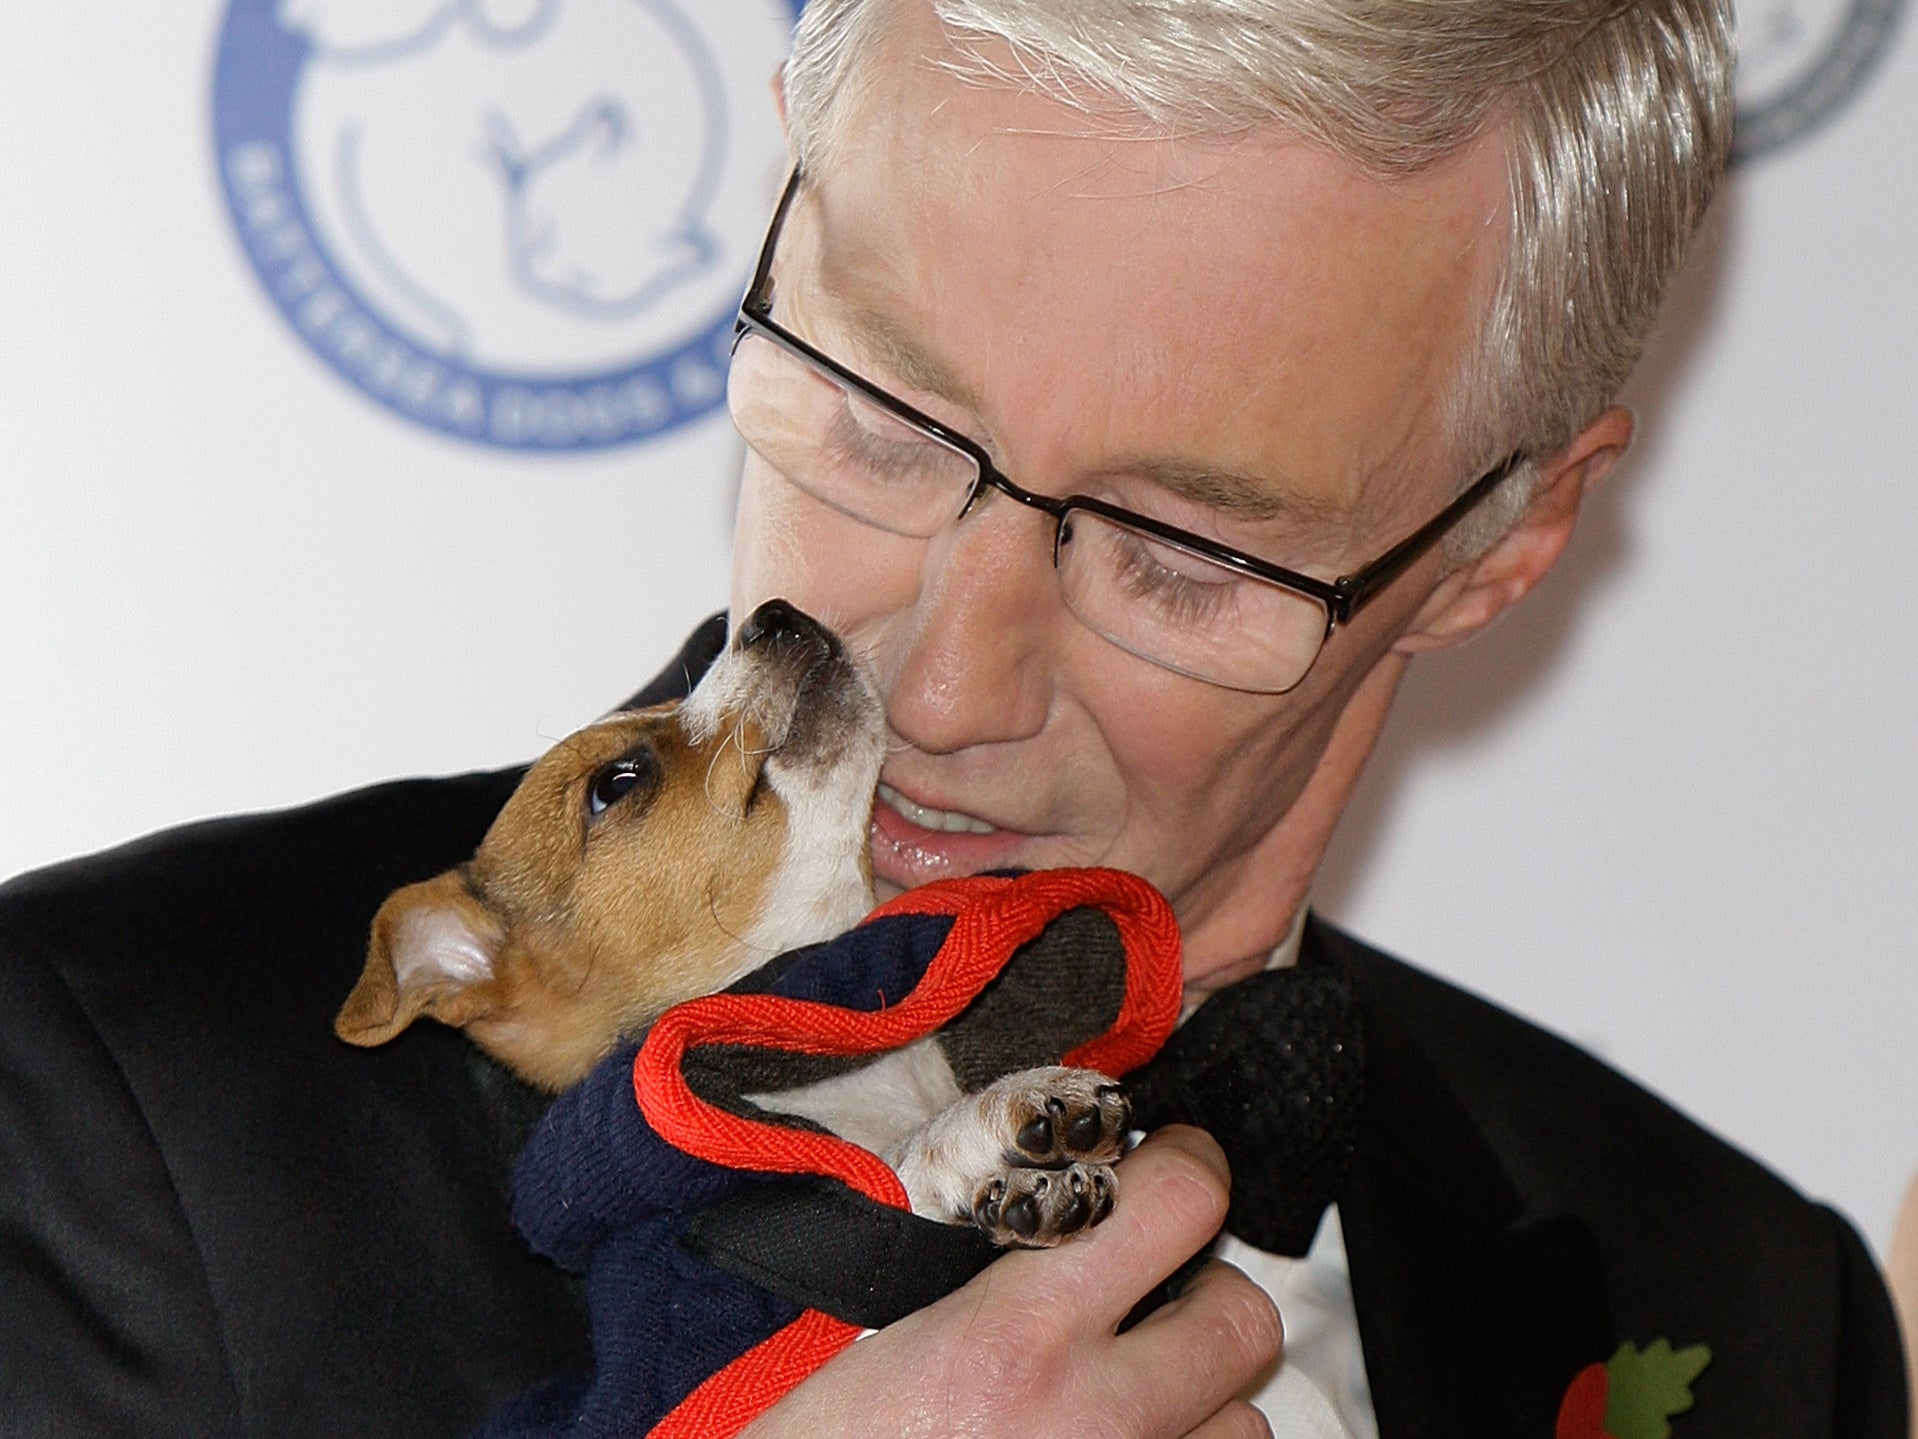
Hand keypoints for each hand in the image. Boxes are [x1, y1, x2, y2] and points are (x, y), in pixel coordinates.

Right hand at [741, 1126, 1281, 1438]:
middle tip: (1155, 1293)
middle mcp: (1094, 1417)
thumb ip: (963, 1261)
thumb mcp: (871, 1335)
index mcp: (1018, 1332)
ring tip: (1126, 1403)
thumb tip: (1042, 1197)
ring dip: (1198, 1408)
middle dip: (1208, 1294)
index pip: (1181, 1200)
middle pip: (1243, 1320)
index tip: (1174, 1165)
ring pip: (1242, 1426)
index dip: (1190, 1166)